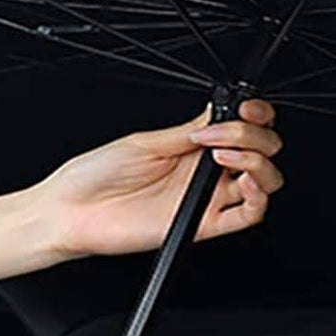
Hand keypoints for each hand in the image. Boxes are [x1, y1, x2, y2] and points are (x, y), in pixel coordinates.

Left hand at [34, 99, 283, 259]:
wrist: (72, 212)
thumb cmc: (94, 176)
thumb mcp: (143, 142)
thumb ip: (185, 131)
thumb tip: (217, 112)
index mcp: (190, 147)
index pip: (240, 129)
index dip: (254, 116)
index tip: (245, 109)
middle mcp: (202, 173)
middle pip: (260, 152)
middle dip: (254, 136)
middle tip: (223, 135)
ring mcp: (204, 199)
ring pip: (263, 182)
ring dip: (257, 163)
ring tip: (225, 157)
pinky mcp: (202, 226)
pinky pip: (247, 216)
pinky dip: (257, 198)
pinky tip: (242, 183)